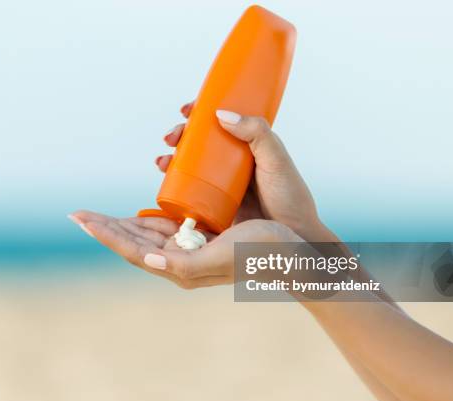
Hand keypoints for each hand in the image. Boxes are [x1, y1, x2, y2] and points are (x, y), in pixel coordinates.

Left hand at [69, 211, 299, 288]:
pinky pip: (168, 225)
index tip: (80, 218)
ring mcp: (191, 247)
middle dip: (106, 228)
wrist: (294, 255)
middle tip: (80, 213)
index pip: (132, 249)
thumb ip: (184, 264)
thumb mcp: (221, 257)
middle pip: (133, 241)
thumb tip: (148, 260)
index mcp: (180, 266)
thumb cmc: (261, 255)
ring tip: (99, 213)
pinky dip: (149, 215)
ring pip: (147, 233)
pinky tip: (143, 207)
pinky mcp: (204, 235)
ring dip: (123, 222)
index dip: (105, 234)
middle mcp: (181, 259)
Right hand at [158, 102, 324, 239]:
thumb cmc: (289, 197)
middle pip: (201, 141)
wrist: (291, 239)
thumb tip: (220, 113)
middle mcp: (234, 162)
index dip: (201, 112)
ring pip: (192, 164)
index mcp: (250, 145)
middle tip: (171, 139)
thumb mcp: (275, 159)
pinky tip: (164, 180)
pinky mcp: (215, 204)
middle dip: (180, 136)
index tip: (187, 110)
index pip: (222, 122)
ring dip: (172, 158)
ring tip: (162, 162)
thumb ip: (256, 133)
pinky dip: (174, 182)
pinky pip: (190, 189)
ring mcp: (223, 183)